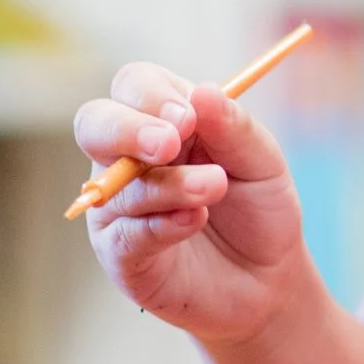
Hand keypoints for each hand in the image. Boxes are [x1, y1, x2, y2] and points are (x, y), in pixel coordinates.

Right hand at [73, 62, 309, 344]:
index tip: (188, 117)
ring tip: (215, 187)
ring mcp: (118, 206)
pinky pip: (125, 234)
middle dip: (128, 129)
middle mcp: (128, 159)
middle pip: (94, 124)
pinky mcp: (121, 254)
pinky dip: (161, 225)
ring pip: (116, 185)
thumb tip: (202, 92)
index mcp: (162, 121)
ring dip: (168, 184)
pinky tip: (192, 220)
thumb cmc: (259, 208)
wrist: (268, 278)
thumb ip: (233, 128)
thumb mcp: (262, 162)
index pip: (134, 85)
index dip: (152, 95)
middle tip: (169, 144)